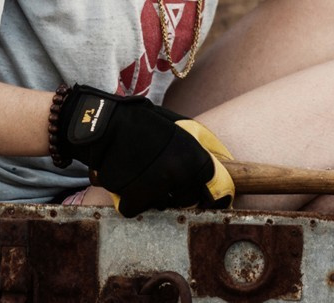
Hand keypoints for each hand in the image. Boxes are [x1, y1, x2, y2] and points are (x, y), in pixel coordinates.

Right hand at [53, 85, 233, 216]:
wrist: (107, 125)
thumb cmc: (145, 123)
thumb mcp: (182, 127)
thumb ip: (203, 146)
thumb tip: (226, 162)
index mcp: (197, 158)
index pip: (215, 193)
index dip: (212, 200)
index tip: (207, 204)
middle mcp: (182, 175)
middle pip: (186, 201)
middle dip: (176, 194)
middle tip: (162, 180)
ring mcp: (158, 188)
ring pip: (161, 207)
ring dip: (153, 196)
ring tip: (142, 175)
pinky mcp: (135, 197)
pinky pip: (136, 209)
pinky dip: (129, 200)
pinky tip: (126, 182)